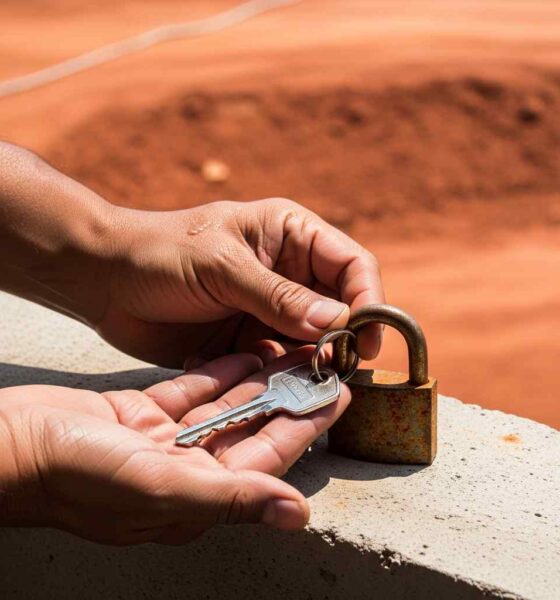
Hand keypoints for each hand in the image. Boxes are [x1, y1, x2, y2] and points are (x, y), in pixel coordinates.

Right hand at [0, 348, 349, 544]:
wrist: (11, 445)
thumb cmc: (78, 475)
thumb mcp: (161, 487)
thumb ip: (231, 497)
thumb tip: (297, 514)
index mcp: (196, 495)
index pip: (267, 456)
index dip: (305, 426)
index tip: (337, 396)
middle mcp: (184, 470)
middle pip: (250, 428)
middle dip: (286, 397)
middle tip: (321, 365)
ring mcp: (161, 441)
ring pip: (222, 406)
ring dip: (256, 381)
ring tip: (290, 351)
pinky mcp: (140, 413)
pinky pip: (188, 391)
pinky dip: (215, 373)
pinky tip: (241, 354)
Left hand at [100, 198, 383, 366]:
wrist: (105, 282)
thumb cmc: (160, 253)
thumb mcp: (221, 265)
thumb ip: (278, 295)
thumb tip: (338, 322)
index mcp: (290, 235)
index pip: (352, 265)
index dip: (368, 300)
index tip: (366, 338)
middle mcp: (289, 273)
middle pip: (341, 308)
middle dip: (345, 339)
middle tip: (338, 370)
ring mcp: (271, 310)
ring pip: (314, 342)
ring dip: (315, 364)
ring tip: (308, 385)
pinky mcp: (250, 341)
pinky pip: (281, 364)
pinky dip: (283, 378)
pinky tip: (272, 387)